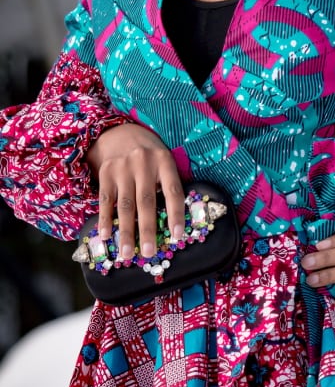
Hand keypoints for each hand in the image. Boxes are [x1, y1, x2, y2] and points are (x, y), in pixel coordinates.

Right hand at [86, 123, 184, 258]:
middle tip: (148, 253)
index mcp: (164, 161)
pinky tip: (105, 235)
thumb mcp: (163, 161)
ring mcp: (123, 168)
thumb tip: (172, 223)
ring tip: (127, 253)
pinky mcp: (106, 172)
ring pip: (125, 205)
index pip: (173, 191)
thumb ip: (166, 184)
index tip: (177, 236)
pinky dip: (105, 219)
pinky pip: (105, 200)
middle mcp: (144, 164)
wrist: (119, 132)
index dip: (176, 215)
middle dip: (147, 230)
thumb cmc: (148, 155)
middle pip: (146, 202)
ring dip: (126, 232)